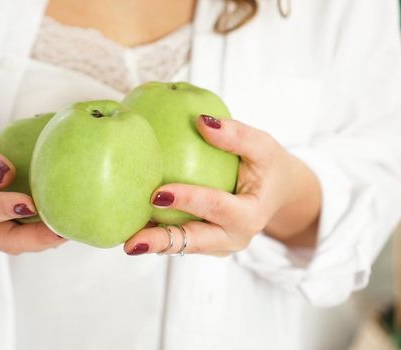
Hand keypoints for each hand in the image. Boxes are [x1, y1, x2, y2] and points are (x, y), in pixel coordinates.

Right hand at [0, 124, 64, 253]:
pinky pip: (28, 236)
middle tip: (64, 229)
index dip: (5, 208)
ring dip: (47, 239)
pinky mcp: (6, 229)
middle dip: (37, 238)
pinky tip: (69, 223)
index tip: (29, 204)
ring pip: (21, 244)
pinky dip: (47, 232)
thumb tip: (6, 173)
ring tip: (73, 228)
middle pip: (7, 241)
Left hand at [123, 115, 320, 256]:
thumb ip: (237, 135)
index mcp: (250, 216)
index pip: (216, 207)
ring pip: (181, 246)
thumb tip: (202, 121)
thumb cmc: (268, 166)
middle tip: (131, 241)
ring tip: (123, 239)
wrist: (277, 193)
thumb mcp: (263, 146)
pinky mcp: (204, 244)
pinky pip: (178, 240)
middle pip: (193, 242)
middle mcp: (232, 238)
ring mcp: (217, 245)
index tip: (158, 193)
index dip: (188, 200)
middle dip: (161, 242)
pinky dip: (156, 233)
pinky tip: (129, 224)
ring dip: (153, 243)